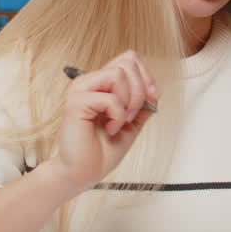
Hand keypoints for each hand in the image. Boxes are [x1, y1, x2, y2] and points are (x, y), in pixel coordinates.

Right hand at [51, 51, 158, 191]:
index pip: (130, 59)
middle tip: (131, 115)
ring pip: (118, 73)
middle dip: (140, 90)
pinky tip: (109, 128)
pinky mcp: (75, 102)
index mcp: (103, 84)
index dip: (146, 76)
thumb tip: (155, 89)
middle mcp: (91, 82)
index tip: (150, 100)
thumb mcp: (133, 123)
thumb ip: (144, 104)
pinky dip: (117, 116)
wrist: (84, 172)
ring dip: (129, 101)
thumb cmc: (103, 150)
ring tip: (120, 120)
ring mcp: (81, 89)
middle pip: (128, 62)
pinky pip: (109, 98)